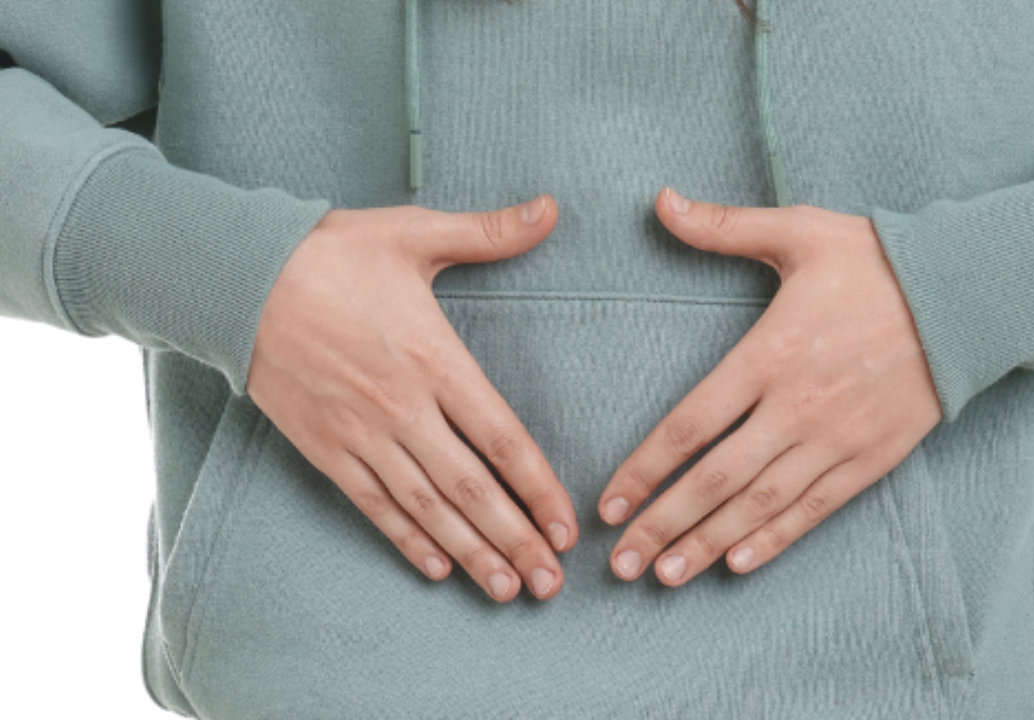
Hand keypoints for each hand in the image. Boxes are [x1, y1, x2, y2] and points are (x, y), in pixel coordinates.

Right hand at [247, 198, 576, 601]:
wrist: (236, 277)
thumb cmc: (331, 253)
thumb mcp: (414, 233)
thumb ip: (488, 232)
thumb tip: (550, 209)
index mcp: (434, 360)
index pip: (502, 438)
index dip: (538, 487)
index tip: (566, 524)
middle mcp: (403, 408)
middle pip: (471, 489)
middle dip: (516, 540)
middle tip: (550, 582)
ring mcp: (361, 434)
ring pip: (427, 508)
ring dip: (470, 553)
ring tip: (506, 588)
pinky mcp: (325, 448)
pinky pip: (373, 505)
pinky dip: (406, 539)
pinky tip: (435, 567)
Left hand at [600, 189, 940, 585]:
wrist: (970, 293)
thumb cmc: (877, 260)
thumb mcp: (799, 231)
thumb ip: (723, 226)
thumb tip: (660, 201)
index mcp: (769, 354)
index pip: (690, 425)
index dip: (644, 470)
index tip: (609, 503)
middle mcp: (797, 407)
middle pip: (716, 479)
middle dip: (663, 524)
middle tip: (621, 564)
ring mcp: (836, 438)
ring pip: (760, 504)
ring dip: (708, 544)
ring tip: (664, 576)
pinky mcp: (871, 457)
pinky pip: (815, 509)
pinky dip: (775, 540)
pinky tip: (738, 564)